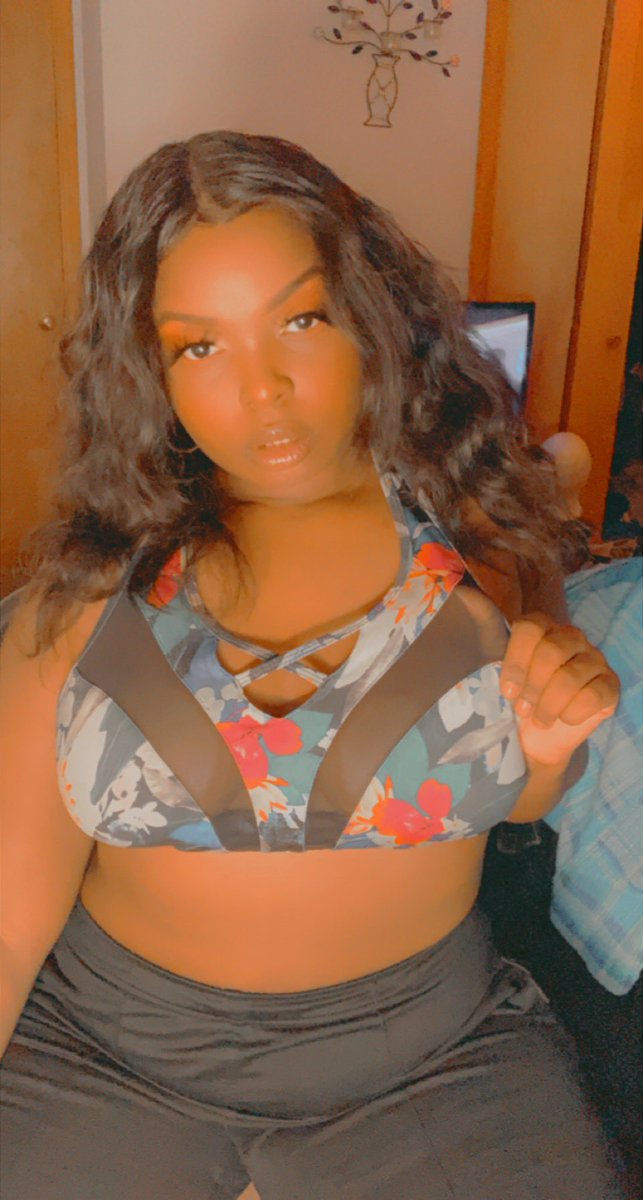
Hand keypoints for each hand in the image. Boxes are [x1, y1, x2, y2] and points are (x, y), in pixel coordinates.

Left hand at [500, 613, 619, 765]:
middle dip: (532, 686)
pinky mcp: (610, 684)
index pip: (530, 628)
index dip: (516, 661)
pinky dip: (571, 714)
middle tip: (522, 709)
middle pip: (550, 651)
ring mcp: (595, 659)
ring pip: (570, 677)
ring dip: (548, 705)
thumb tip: (467, 599)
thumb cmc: (519, 702)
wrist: (540, 740)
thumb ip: (490, 649)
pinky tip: (563, 720)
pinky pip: (592, 696)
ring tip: (538, 720)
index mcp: (543, 628)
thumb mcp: (502, 678)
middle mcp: (572, 637)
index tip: (507, 691)